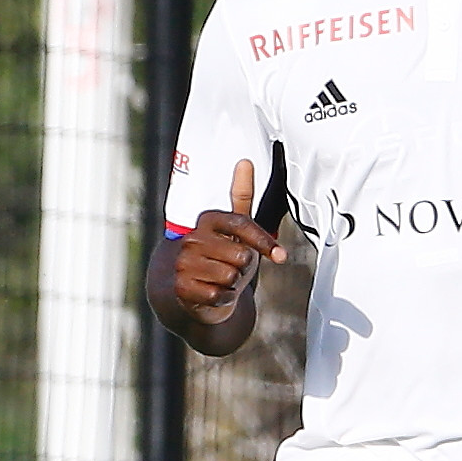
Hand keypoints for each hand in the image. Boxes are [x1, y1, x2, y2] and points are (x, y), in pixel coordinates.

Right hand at [171, 156, 287, 317]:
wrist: (200, 292)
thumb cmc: (224, 257)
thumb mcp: (237, 229)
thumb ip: (241, 197)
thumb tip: (245, 161)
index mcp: (207, 220)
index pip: (243, 224)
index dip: (264, 242)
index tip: (280, 255)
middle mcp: (192, 238)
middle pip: (241, 255)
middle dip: (244, 268)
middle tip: (232, 268)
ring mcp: (184, 262)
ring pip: (230, 276)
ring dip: (233, 284)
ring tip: (222, 280)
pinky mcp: (181, 287)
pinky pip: (218, 294)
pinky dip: (222, 298)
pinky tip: (214, 293)